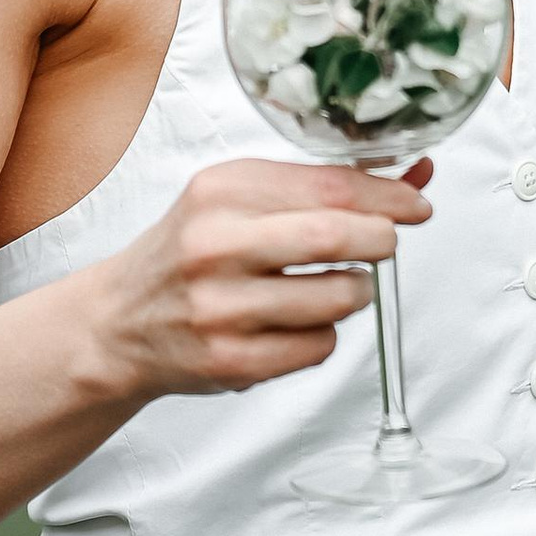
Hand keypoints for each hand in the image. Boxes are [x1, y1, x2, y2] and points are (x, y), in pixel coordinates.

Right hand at [85, 152, 431, 400]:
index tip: (415, 203)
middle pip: (336, 237)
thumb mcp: (238, 198)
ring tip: (337, 286)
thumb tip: (413, 174)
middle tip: (384, 245)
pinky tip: (297, 323)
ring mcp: (221, 307)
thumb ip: (320, 186)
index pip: (329, 186)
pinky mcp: (231, 361)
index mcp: (221, 192)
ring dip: (356, 292)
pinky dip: (324, 334)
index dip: (389, 195)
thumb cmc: (189, 253)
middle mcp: (216, 245)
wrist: (120, 322)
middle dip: (380, 241)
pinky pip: (319, 346)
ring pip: (338, 298)